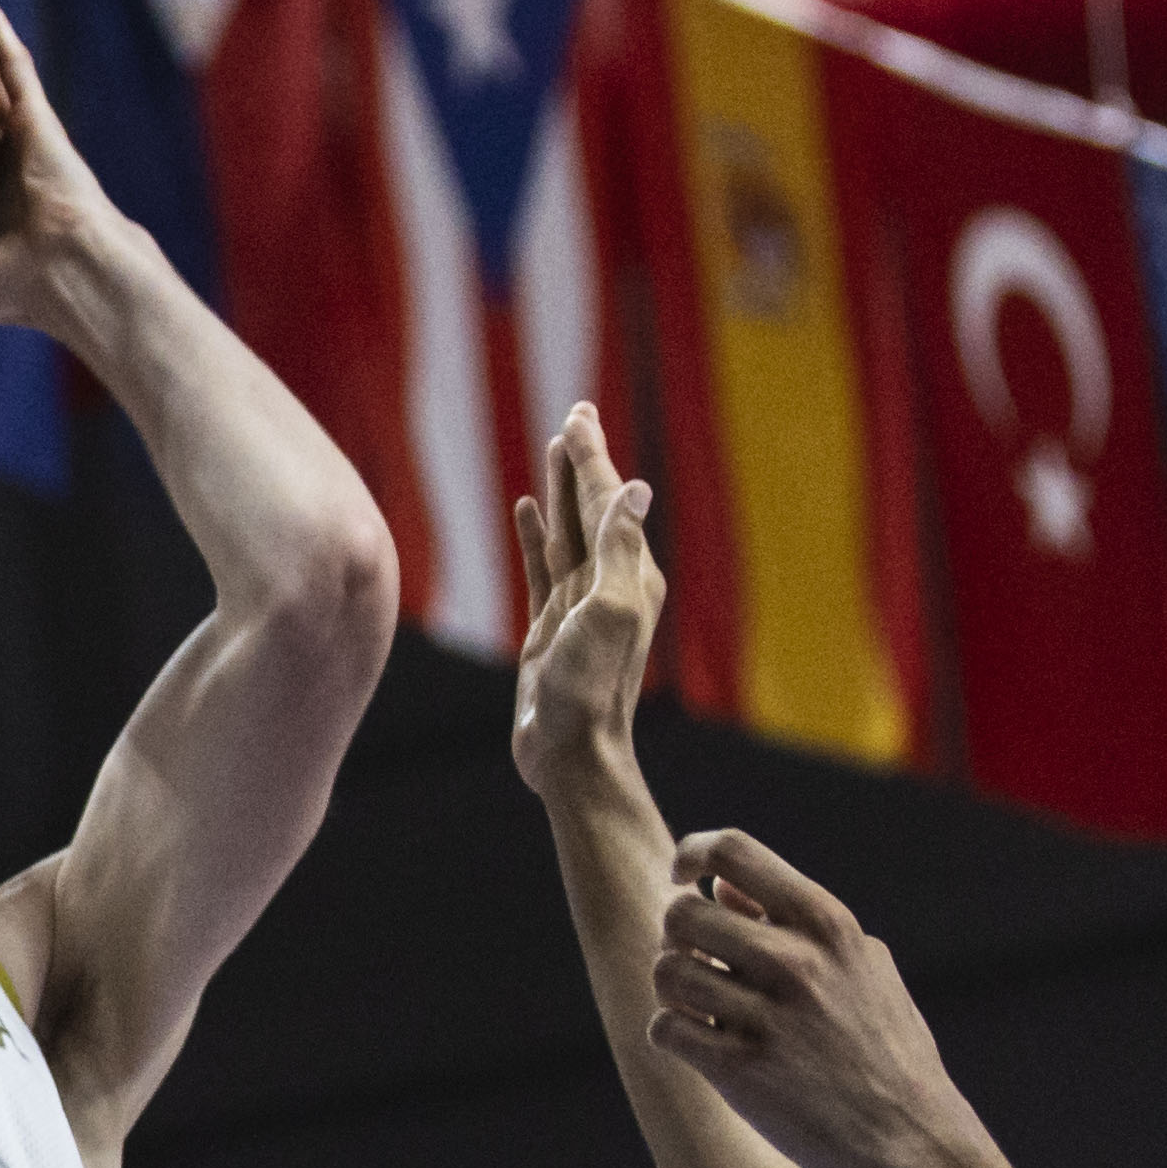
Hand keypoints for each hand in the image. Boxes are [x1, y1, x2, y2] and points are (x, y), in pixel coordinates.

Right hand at [509, 403, 662, 802]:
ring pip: (567, 530)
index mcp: (631, 575)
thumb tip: (636, 489)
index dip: (592, 457)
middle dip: (583, 460)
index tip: (578, 416)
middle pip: (592, 507)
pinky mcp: (551, 625)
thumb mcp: (610, 612)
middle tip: (575, 414)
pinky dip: (537, 532)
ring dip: (562, 489)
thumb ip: (620, 550)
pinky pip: (543, 564)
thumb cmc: (590, 689)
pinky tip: (529, 507)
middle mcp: (610, 583)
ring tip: (554, 447)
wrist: (569, 752)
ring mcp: (579, 604)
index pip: (608, 500)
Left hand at [647, 828, 990, 1167]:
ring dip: (673, 990)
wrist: (914, 1139)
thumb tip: (720, 886)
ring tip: (704, 1007)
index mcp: (827, 924)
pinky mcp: (741, 1072)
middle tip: (700, 963)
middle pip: (679, 914)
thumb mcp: (861, 967)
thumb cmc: (886, 1048)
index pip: (732, 849)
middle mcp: (796, 962)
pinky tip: (700, 1044)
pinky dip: (672, 1035)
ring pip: (665, 972)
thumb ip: (797, 921)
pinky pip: (665, 1029)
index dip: (691, 854)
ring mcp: (768, 1018)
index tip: (683, 879)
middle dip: (677, 937)